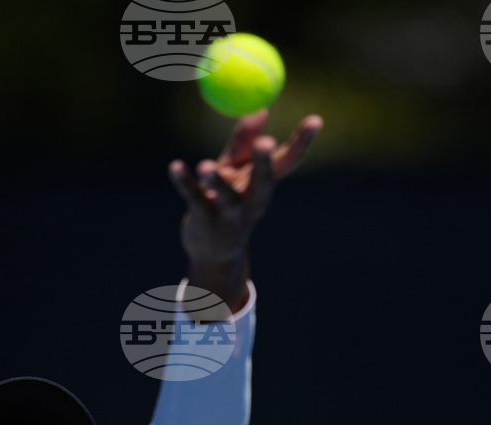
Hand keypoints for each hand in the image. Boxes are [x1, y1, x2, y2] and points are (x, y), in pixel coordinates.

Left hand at [169, 109, 322, 309]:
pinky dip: (183, 182)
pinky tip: (175, 167)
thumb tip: (259, 107)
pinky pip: (193, 198)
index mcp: (264, 185)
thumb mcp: (236, 170)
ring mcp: (230, 214)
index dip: (302, 142)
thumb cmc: (227, 201)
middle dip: (264, 163)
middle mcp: (253, 201)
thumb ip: (244, 141)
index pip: (288, 161)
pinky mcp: (205, 220)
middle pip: (263, 181)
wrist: (212, 250)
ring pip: (227, 196)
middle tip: (265, 142)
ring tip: (206, 166)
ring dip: (217, 181)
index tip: (315, 120)